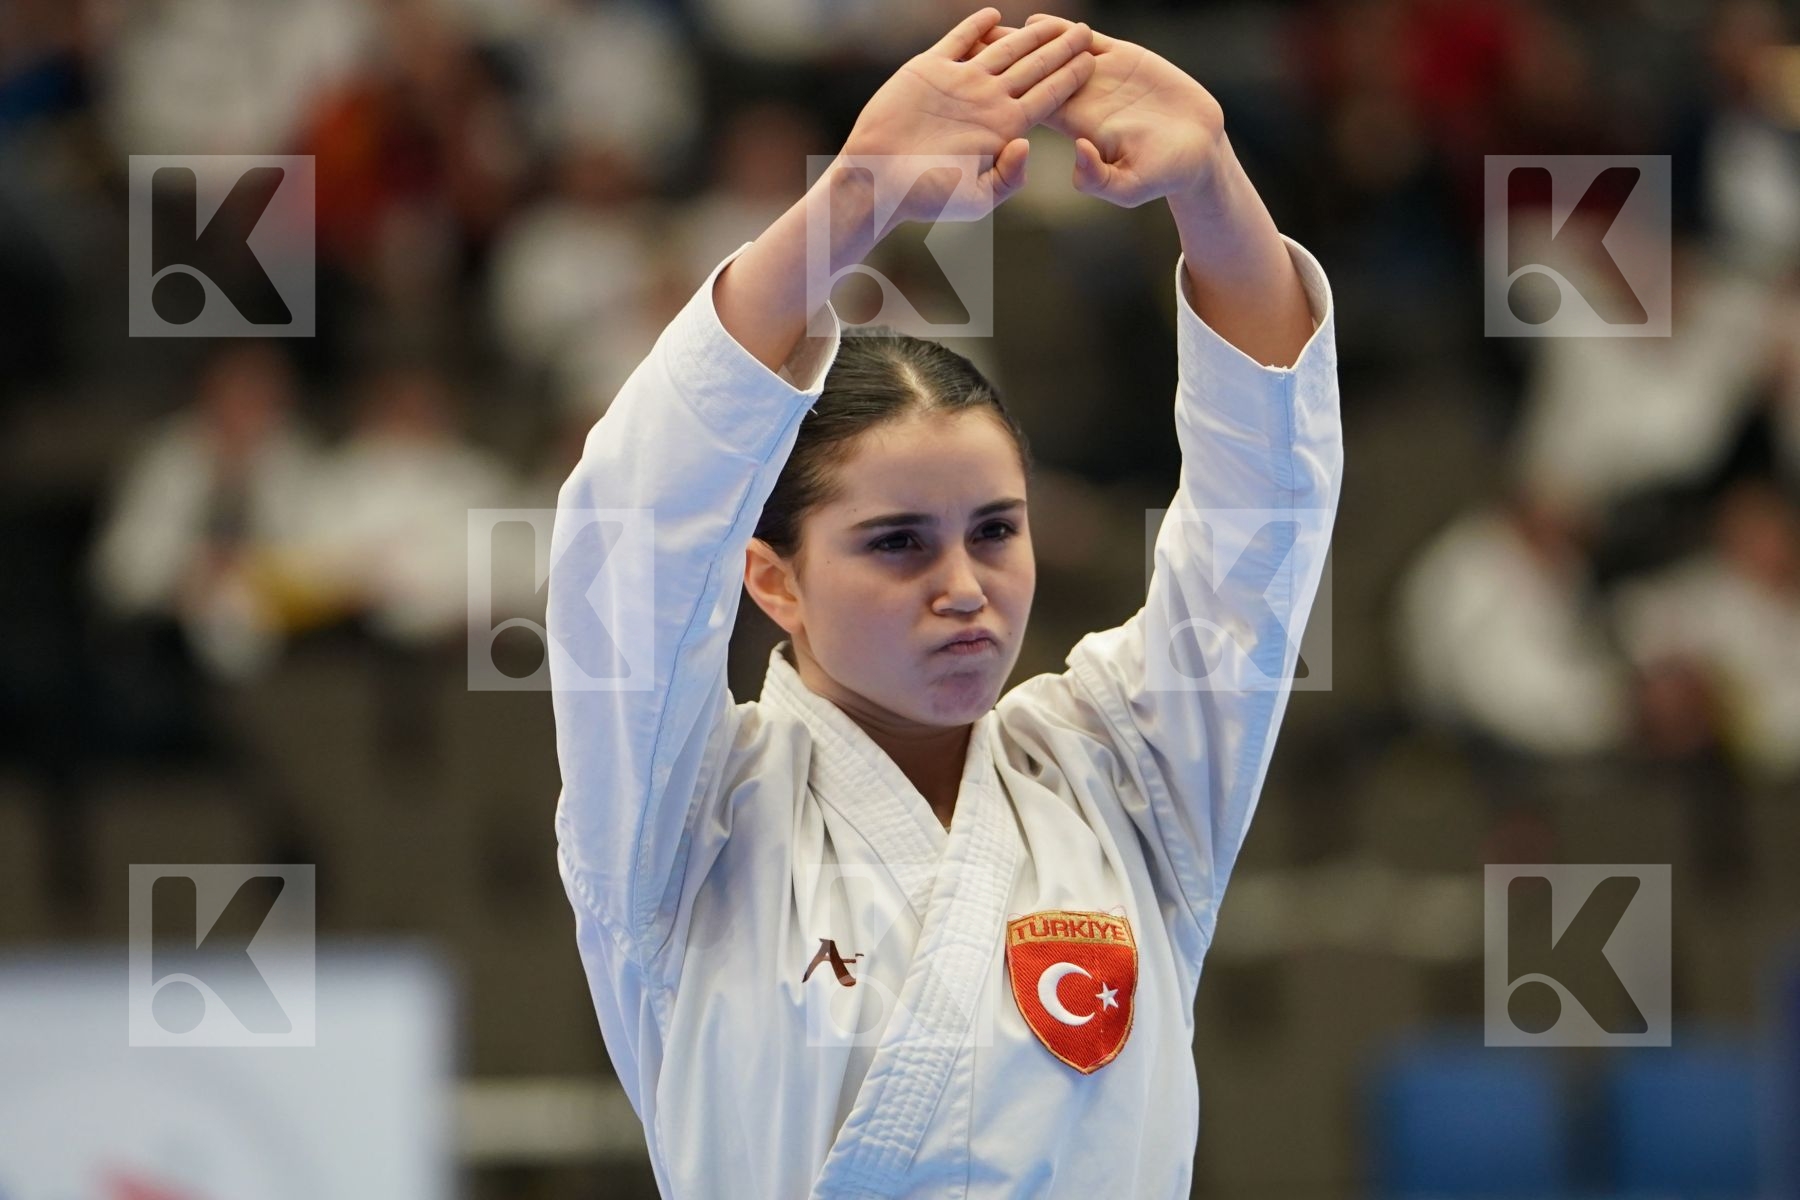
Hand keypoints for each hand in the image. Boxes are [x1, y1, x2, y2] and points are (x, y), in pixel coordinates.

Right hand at [835, 8, 1094, 224]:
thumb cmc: (924, 195)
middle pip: (1033, 68)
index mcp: (1003, 127)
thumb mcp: (975, 198)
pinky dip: (974, 26)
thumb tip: (1028, 145)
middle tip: (1084, 32)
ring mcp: (960, 83)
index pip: (1047, 95)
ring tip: (1052, 20)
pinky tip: (993, 15)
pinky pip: (958, 41)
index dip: (1070, 76)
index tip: (1094, 58)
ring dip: (1027, 34)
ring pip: (1002, 49)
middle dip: (1059, 49)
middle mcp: (987, 101)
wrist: (877, 178)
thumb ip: (1008, 178)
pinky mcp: (930, 69)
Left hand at [976, 15, 1224, 207]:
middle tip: (966, 52)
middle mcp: (1080, 100)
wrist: (1198, 147)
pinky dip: (1062, 30)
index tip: (973, 94)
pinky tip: (1039, 20)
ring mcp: (1098, 76)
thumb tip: (1077, 155)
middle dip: (1003, 66)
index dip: (1003, 100)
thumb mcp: (1131, 187)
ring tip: (994, 29)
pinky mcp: (1120, 58)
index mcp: (1075, 128)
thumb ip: (1101, 178)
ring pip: (1053, 54)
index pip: (1030, 109)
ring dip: (1026, 42)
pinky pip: (1085, 40)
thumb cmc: (1164, 174)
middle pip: (1032, 78)